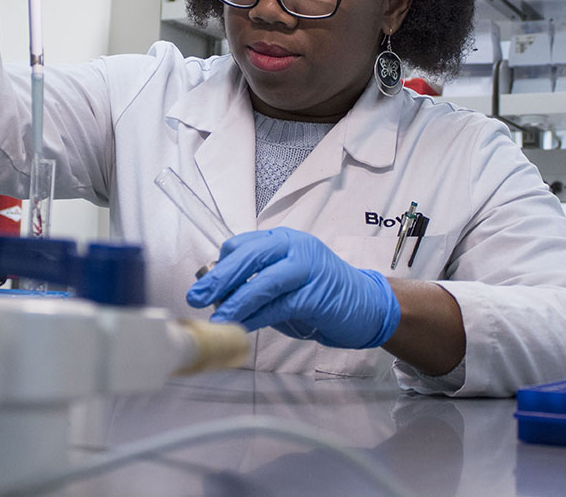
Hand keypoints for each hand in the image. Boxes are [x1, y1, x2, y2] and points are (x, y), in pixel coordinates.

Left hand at [186, 228, 400, 348]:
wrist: (368, 305)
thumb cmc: (321, 294)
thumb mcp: (285, 280)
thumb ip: (257, 281)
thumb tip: (219, 295)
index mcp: (283, 239)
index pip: (243, 244)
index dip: (221, 265)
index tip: (203, 285)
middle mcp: (294, 246)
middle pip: (249, 257)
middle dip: (219, 279)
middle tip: (196, 297)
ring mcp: (307, 267)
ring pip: (263, 282)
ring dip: (235, 302)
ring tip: (217, 318)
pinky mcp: (316, 293)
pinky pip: (279, 305)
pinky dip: (257, 317)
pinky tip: (243, 326)